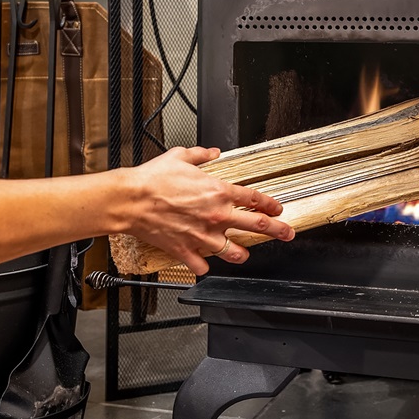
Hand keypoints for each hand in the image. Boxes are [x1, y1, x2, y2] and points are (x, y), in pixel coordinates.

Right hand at [125, 146, 294, 274]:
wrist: (130, 199)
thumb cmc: (152, 179)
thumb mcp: (180, 156)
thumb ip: (200, 155)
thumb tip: (212, 152)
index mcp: (218, 191)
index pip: (254, 198)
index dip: (270, 204)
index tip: (277, 208)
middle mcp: (216, 215)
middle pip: (257, 225)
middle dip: (278, 230)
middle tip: (287, 233)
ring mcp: (203, 235)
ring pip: (234, 252)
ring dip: (242, 254)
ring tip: (245, 254)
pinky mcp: (186, 250)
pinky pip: (202, 265)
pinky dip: (204, 266)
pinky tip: (205, 265)